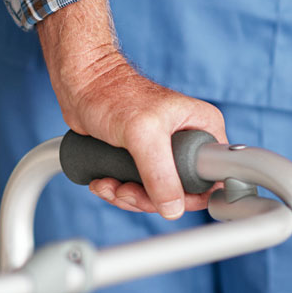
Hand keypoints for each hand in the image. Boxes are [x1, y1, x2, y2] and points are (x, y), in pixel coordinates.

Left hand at [38, 0, 226, 216]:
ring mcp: (162, 150)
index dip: (189, 196)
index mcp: (203, 128)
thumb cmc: (110, 94)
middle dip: (148, 199)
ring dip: (127, 197)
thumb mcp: (142, 134)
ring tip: (107, 184)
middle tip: (125, 191)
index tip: (160, 197)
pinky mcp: (139, 156)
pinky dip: (117, 191)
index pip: (212, 178)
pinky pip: (135, 188)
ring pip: (155, 193)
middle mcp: (187, 140)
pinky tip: (102, 181)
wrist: (79, 84)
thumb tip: (172, 208)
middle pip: (181, 192)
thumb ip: (160, 173)